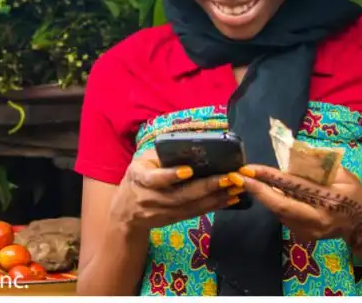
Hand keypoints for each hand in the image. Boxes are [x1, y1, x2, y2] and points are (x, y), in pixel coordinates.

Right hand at [109, 150, 243, 232]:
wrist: (125, 212)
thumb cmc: (136, 178)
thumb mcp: (141, 161)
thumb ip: (161, 154)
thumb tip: (191, 141)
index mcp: (139, 178)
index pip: (154, 179)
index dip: (171, 175)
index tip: (188, 170)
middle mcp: (150, 198)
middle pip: (180, 195)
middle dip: (207, 186)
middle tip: (229, 177)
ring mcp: (162, 212)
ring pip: (191, 207)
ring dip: (216, 198)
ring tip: (236, 187)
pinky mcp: (173, 220)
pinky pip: (196, 213)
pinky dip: (214, 206)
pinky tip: (230, 199)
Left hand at [240, 164, 361, 249]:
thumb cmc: (354, 193)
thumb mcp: (341, 175)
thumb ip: (317, 166)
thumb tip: (290, 151)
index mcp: (328, 201)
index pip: (292, 187)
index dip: (268, 178)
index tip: (249, 169)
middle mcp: (315, 221)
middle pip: (279, 206)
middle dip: (256, 190)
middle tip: (238, 176)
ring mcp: (308, 232)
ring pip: (278, 211)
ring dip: (265, 195)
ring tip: (253, 180)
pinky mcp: (302, 236)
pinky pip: (283, 216)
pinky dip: (276, 202)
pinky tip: (273, 192)